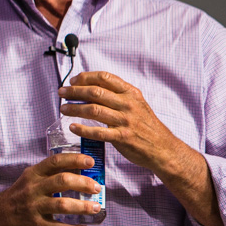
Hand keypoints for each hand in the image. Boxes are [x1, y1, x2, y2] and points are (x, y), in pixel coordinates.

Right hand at [0, 152, 101, 225]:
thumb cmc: (19, 195)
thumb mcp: (30, 179)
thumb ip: (49, 174)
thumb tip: (79, 171)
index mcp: (34, 174)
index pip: (55, 161)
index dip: (74, 159)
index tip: (91, 162)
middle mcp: (33, 188)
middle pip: (62, 181)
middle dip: (83, 183)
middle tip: (96, 188)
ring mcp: (34, 206)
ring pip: (62, 205)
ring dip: (82, 206)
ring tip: (96, 208)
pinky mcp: (35, 224)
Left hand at [58, 71, 196, 174]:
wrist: (163, 148)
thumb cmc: (146, 126)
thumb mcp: (137, 104)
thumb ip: (118, 96)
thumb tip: (93, 88)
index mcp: (131, 93)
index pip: (105, 77)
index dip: (86, 77)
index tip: (73, 81)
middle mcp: (128, 104)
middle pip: (95, 91)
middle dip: (75, 91)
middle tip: (62, 92)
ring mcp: (125, 121)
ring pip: (93, 109)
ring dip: (74, 108)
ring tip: (63, 108)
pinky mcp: (122, 137)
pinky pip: (98, 132)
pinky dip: (83, 129)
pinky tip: (73, 127)